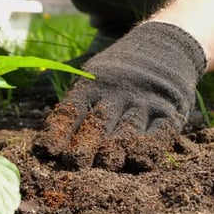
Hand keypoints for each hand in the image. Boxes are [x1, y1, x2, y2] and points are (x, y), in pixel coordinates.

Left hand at [34, 22, 205, 170]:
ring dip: (114, 152)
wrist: (162, 46)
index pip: (71, 109)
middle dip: (84, 147)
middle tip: (73, 164)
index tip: (46, 150)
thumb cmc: (115, 75)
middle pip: (97, 124)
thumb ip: (72, 105)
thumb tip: (44, 141)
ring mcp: (144, 102)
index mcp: (92, 84)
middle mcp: (117, 93)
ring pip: (126, 131)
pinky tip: (137, 161)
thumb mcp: (91, 76)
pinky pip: (159, 134)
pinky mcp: (169, 113)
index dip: (58, 131)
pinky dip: (148, 149)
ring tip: (104, 167)